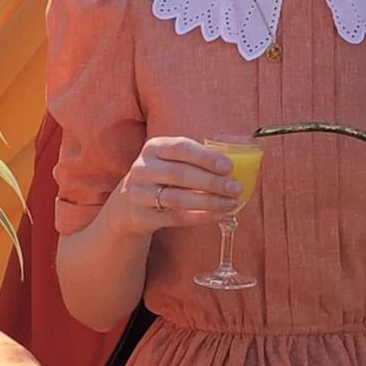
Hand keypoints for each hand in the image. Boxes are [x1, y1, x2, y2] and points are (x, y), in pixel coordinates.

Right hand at [114, 136, 239, 236]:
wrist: (128, 205)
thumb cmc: (161, 178)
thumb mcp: (170, 161)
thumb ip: (195, 160)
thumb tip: (237, 166)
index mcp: (153, 148)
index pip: (181, 148)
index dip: (206, 157)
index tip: (229, 167)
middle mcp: (143, 168)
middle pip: (180, 174)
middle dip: (212, 182)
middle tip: (236, 188)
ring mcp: (139, 193)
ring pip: (177, 199)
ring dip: (209, 202)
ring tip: (231, 203)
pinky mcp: (140, 217)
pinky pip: (174, 218)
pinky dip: (199, 217)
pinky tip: (218, 215)